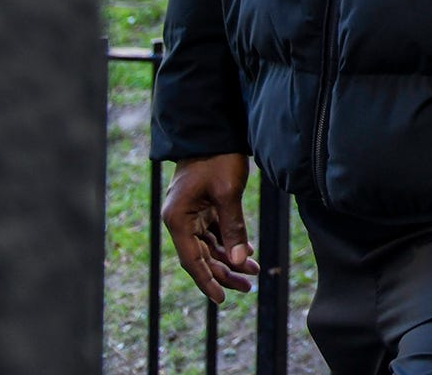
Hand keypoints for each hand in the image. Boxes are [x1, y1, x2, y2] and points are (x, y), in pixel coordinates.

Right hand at [161, 154, 259, 304]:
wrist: (214, 132)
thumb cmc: (218, 159)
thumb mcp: (228, 193)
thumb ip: (233, 228)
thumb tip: (241, 261)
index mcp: (177, 219)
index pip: (192, 260)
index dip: (208, 281)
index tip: (222, 299)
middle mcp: (180, 220)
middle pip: (202, 256)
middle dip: (225, 272)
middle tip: (248, 286)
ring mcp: (190, 214)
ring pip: (210, 247)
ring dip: (231, 259)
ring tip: (254, 272)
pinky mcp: (202, 208)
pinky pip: (215, 233)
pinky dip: (231, 243)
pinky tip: (248, 253)